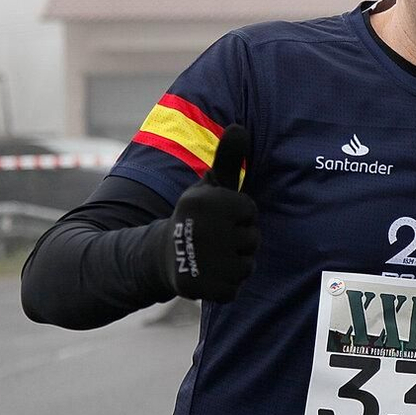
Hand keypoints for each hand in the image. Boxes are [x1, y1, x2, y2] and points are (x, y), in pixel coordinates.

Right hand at [161, 124, 258, 301]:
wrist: (162, 255)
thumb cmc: (197, 217)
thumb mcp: (209, 186)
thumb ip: (228, 159)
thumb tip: (238, 127)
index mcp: (207, 202)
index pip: (250, 210)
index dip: (238, 214)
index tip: (217, 216)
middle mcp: (205, 230)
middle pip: (253, 239)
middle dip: (239, 240)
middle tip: (212, 239)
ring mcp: (205, 260)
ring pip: (247, 264)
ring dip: (234, 263)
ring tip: (211, 256)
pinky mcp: (204, 287)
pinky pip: (235, 288)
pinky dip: (224, 285)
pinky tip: (207, 275)